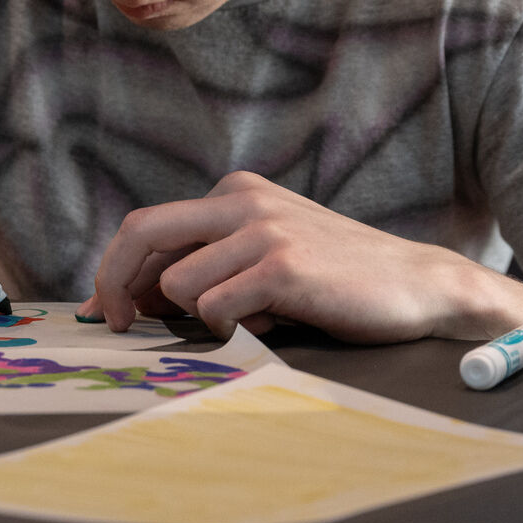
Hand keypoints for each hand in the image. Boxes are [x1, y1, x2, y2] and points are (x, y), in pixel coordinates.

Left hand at [80, 171, 512, 344]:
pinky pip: (217, 307)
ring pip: (178, 284)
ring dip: (198, 316)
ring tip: (245, 319)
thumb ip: (205, 263)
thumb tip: (132, 299)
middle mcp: (243, 201)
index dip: (114, 270)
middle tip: (116, 326)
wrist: (419, 284)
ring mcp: (263, 231)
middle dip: (114, 282)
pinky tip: (266, 326)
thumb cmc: (336, 279)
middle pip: (142, 232)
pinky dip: (229, 329)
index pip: (148, 225)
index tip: (104, 311)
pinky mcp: (284, 267)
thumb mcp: (263, 255)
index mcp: (234, 193)